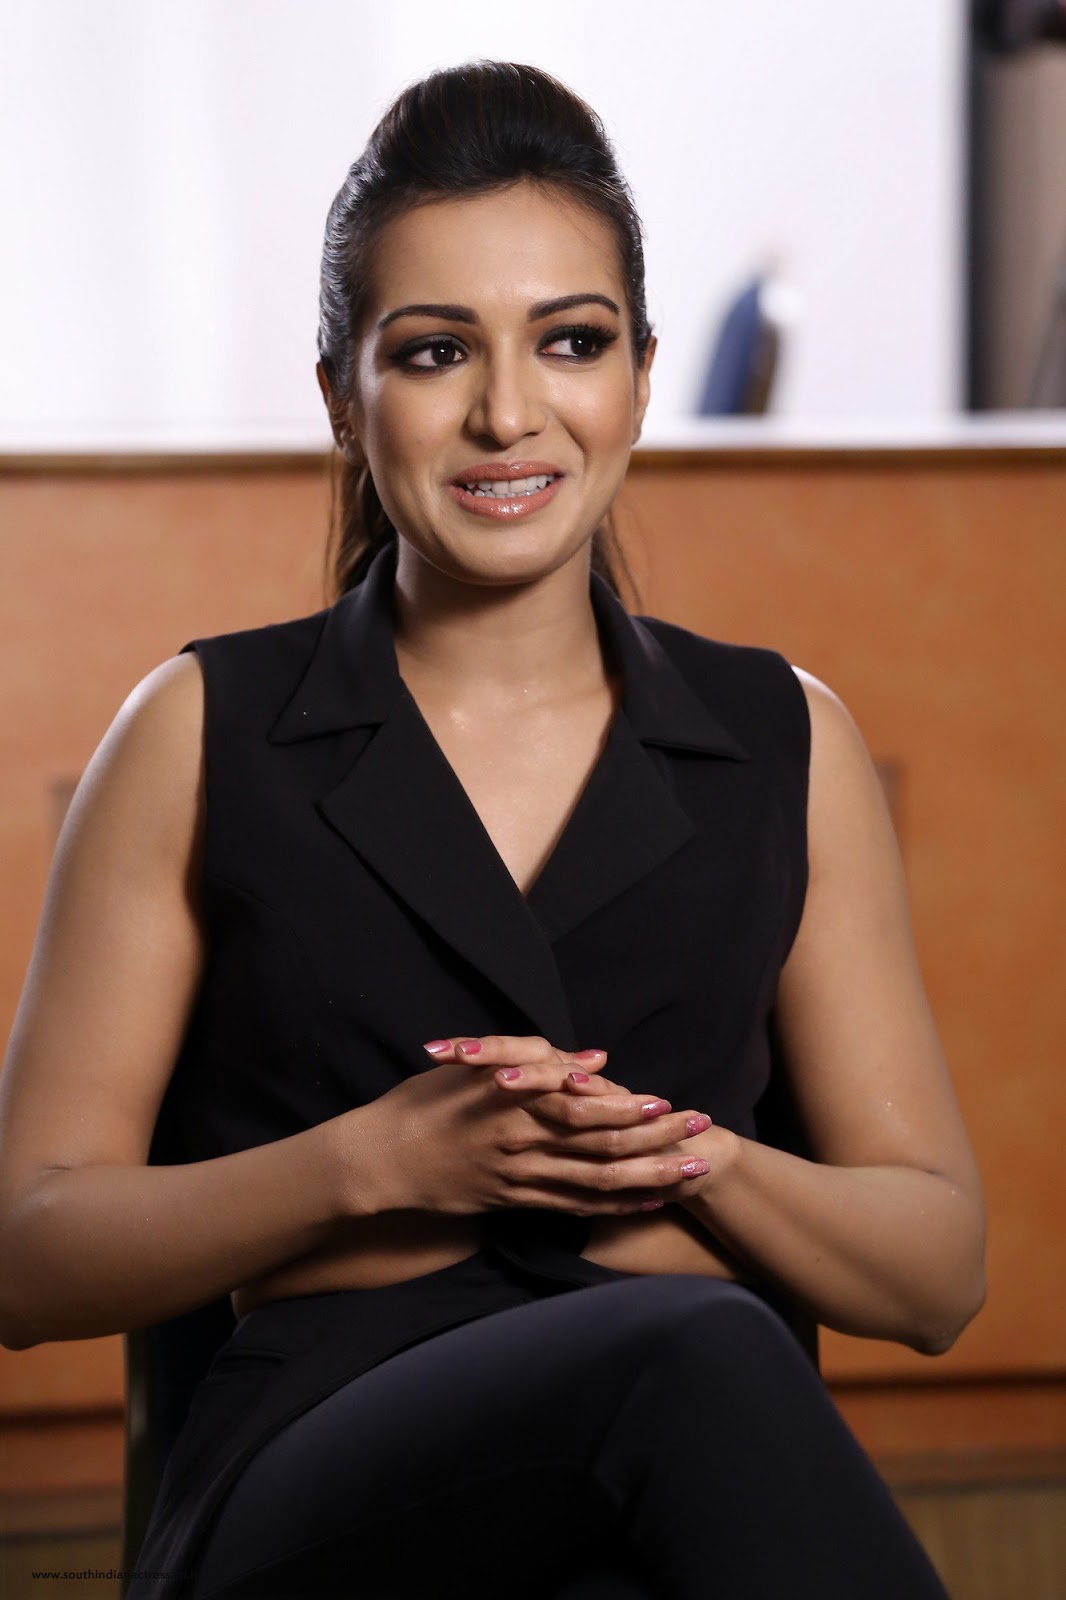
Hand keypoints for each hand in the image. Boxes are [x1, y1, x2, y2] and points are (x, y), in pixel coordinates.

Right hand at [379, 1033, 728, 1217]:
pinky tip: (646, 1201)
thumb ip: (533, 1059)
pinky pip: (574, 1209)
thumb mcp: (470, 1067)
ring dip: (648, 1178)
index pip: (587, 1108)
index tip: (668, 1102)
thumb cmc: (421, 1105)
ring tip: (689, 1172)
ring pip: (597, 1184)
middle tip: (700, 1134)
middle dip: (657, 1141)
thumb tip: (594, 1060)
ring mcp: (520, 1180)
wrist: (378, 1163)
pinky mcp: (514, 1204)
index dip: (632, 1108)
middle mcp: (523, 1145)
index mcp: (514, 1104)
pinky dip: (614, 1205)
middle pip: (604, 1148)